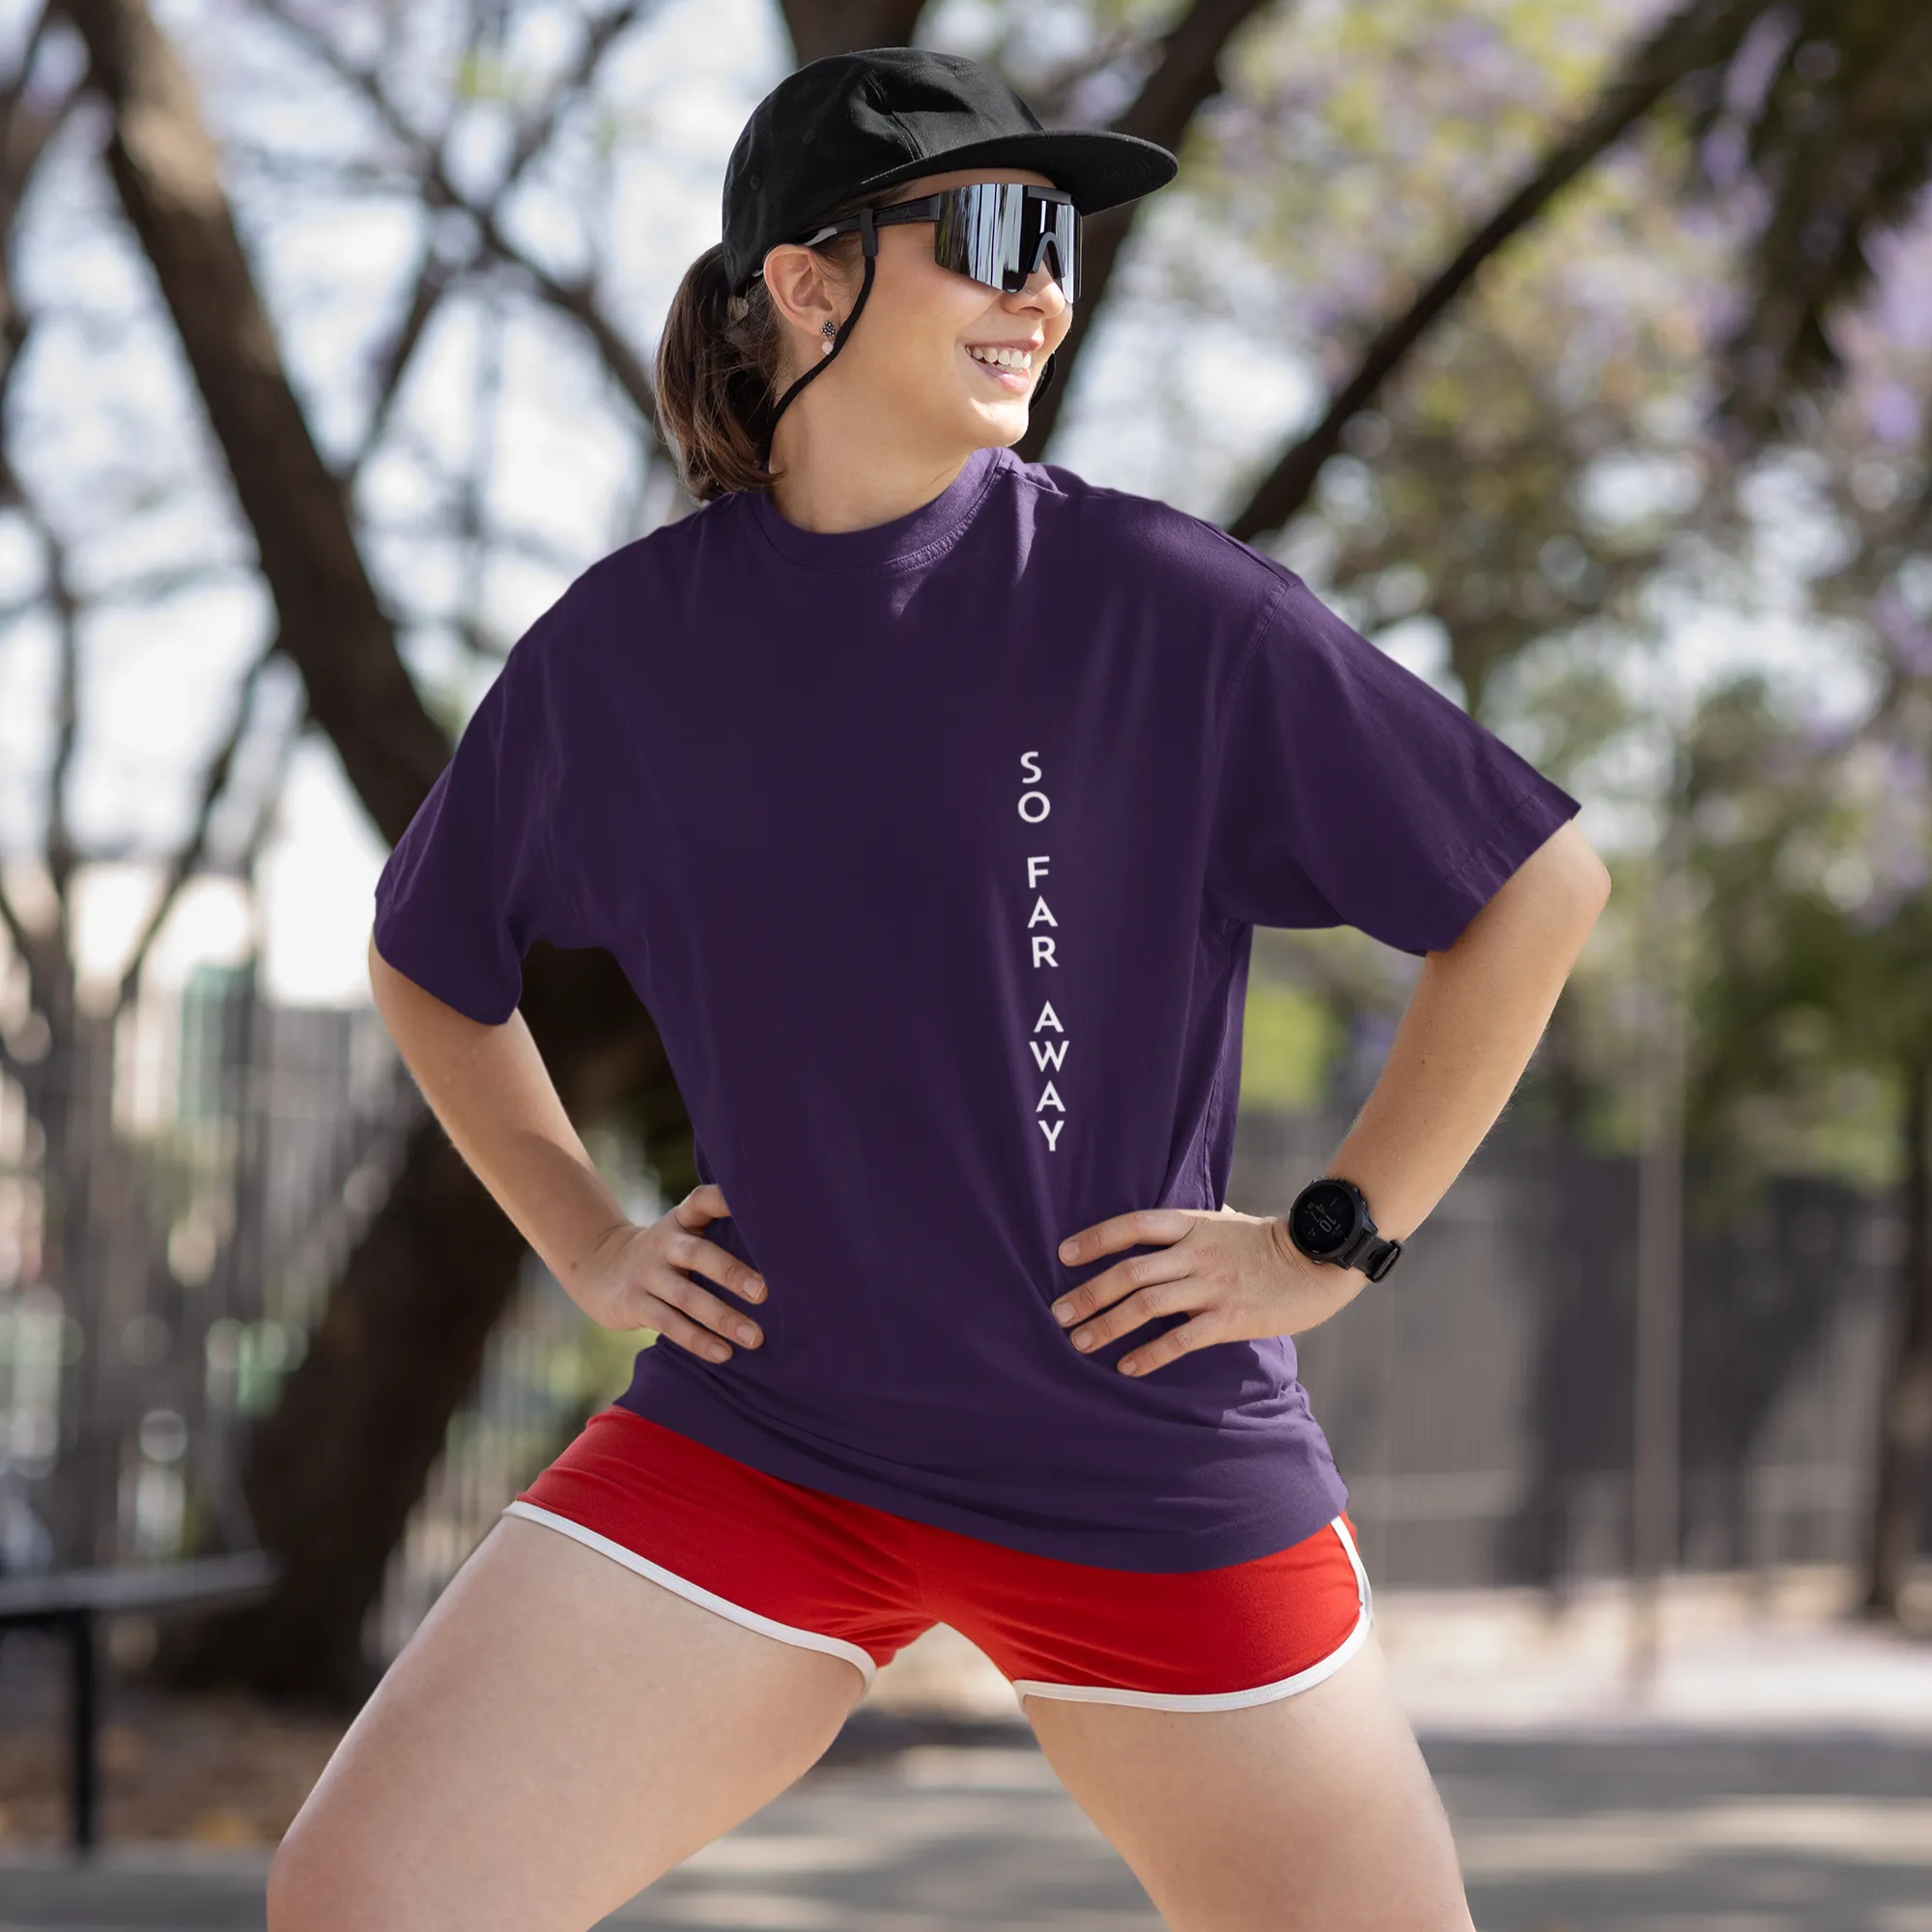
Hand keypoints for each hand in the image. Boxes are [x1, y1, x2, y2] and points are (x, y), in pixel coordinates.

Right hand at [576, 1182, 766, 1362]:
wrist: (602, 1267)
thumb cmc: (667, 1254)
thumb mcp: (685, 1233)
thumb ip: (721, 1234)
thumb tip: (786, 1257)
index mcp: (682, 1220)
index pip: (702, 1201)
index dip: (725, 1199)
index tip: (756, 1204)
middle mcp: (664, 1243)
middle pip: (698, 1254)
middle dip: (731, 1273)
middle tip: (765, 1293)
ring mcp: (646, 1273)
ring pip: (685, 1296)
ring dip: (722, 1318)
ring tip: (754, 1337)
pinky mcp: (633, 1303)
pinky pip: (669, 1324)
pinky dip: (697, 1340)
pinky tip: (723, 1353)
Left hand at [1051, 1205, 1360, 1375]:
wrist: (1319, 1261)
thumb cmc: (1269, 1242)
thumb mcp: (1226, 1221)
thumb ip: (1192, 1226)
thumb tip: (1162, 1227)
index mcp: (1193, 1224)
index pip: (1133, 1225)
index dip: (1096, 1238)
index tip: (1063, 1255)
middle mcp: (1196, 1252)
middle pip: (1130, 1271)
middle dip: (1089, 1293)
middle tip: (1058, 1313)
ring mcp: (1213, 1285)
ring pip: (1147, 1305)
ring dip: (1108, 1325)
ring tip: (1079, 1342)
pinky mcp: (1230, 1318)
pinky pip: (1181, 1338)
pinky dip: (1149, 1354)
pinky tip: (1126, 1367)